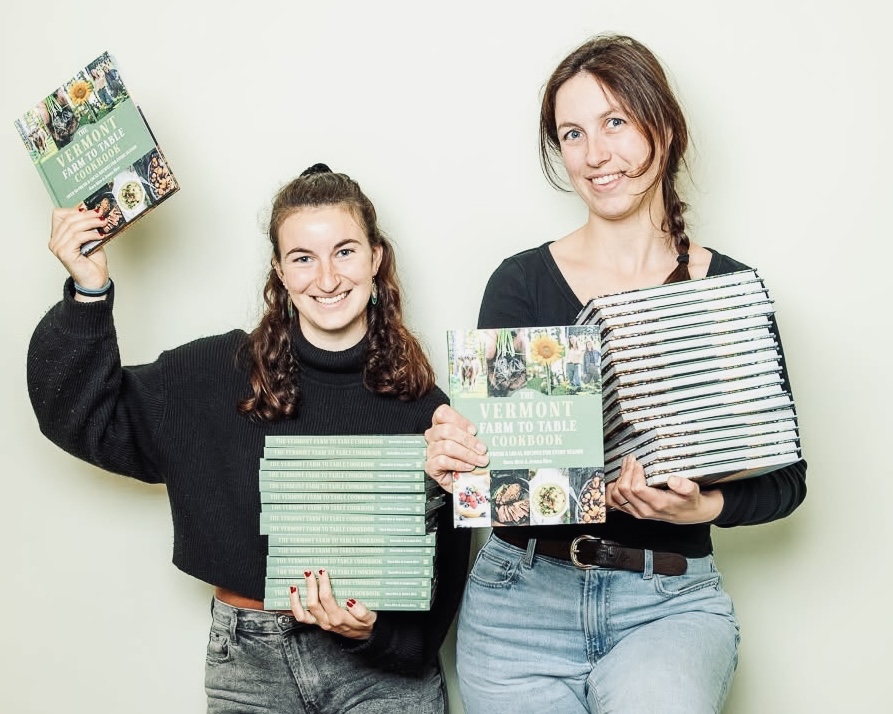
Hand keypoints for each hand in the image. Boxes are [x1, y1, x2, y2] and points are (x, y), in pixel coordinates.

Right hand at [49, 207, 108, 294]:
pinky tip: (100, 235)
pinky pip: (77, 237)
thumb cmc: (93, 261)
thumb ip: (87, 227)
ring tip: (103, 223)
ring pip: (73, 227)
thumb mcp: (90, 238)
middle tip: (101, 214)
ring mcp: (58, 247)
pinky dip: (90, 234)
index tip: (91, 210)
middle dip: (87, 215)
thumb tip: (95, 212)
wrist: (95, 280)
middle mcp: (54, 241)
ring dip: (91, 223)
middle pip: (68, 219)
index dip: (75, 210)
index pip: (59, 214)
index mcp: (57, 236)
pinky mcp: (64, 253)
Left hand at [289, 569, 376, 639]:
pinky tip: (288, 598)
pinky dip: (292, 609)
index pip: (327, 599)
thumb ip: (362, 612)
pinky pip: (301, 618)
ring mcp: (319, 623)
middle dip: (310, 585)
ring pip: (301, 614)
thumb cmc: (365, 623)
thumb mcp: (370, 618)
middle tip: (309, 572)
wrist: (363, 635)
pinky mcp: (316, 623)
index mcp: (338, 618)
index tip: (323, 571)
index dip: (323, 584)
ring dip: (295, 600)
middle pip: (313, 603)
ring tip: (294, 586)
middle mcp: (326, 621)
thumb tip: (351, 602)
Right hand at [424, 404, 488, 492]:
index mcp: (441, 425)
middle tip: (482, 449)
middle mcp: (433, 436)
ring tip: (479, 460)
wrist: (462, 480)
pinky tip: (469, 467)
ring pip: (447, 447)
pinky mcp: (430, 466)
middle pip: (446, 430)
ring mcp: (430, 451)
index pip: (442, 413)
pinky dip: (459, 464)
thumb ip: (473, 435)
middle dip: (468, 440)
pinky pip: (443, 462)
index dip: (459, 420)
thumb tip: (486, 432)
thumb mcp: (471, 443)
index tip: (474, 430)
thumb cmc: (466, 458)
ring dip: (467, 454)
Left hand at [608, 454, 723, 523]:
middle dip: (625, 471)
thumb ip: (686, 486)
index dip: (635, 473)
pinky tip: (615, 479)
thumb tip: (673, 480)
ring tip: (625, 466)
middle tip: (631, 460)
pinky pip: (614, 502)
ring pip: (616, 495)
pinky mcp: (632, 511)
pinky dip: (611, 490)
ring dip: (618, 478)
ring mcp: (636, 511)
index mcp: (657, 504)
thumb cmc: (688, 501)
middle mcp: (644, 510)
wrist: (689, 513)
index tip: (639, 462)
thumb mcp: (693, 492)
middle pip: (624, 490)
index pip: (637, 488)